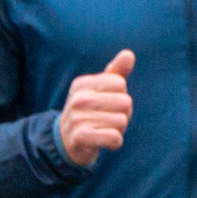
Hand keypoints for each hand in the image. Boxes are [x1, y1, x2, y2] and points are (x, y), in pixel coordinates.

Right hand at [59, 50, 133, 167]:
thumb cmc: (89, 113)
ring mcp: (77, 118)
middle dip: (123, 115)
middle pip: (125, 102)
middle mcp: (78, 98)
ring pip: (122, 121)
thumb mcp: (100, 91)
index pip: (120, 83)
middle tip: (107, 120)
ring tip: (103, 131)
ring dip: (119, 130)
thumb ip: (116, 73)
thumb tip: (129, 54)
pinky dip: (115, 143)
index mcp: (82, 84)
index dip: (120, 96)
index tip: (107, 105)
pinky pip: (114, 137)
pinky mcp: (81, 137)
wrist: (66, 143)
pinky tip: (104, 143)